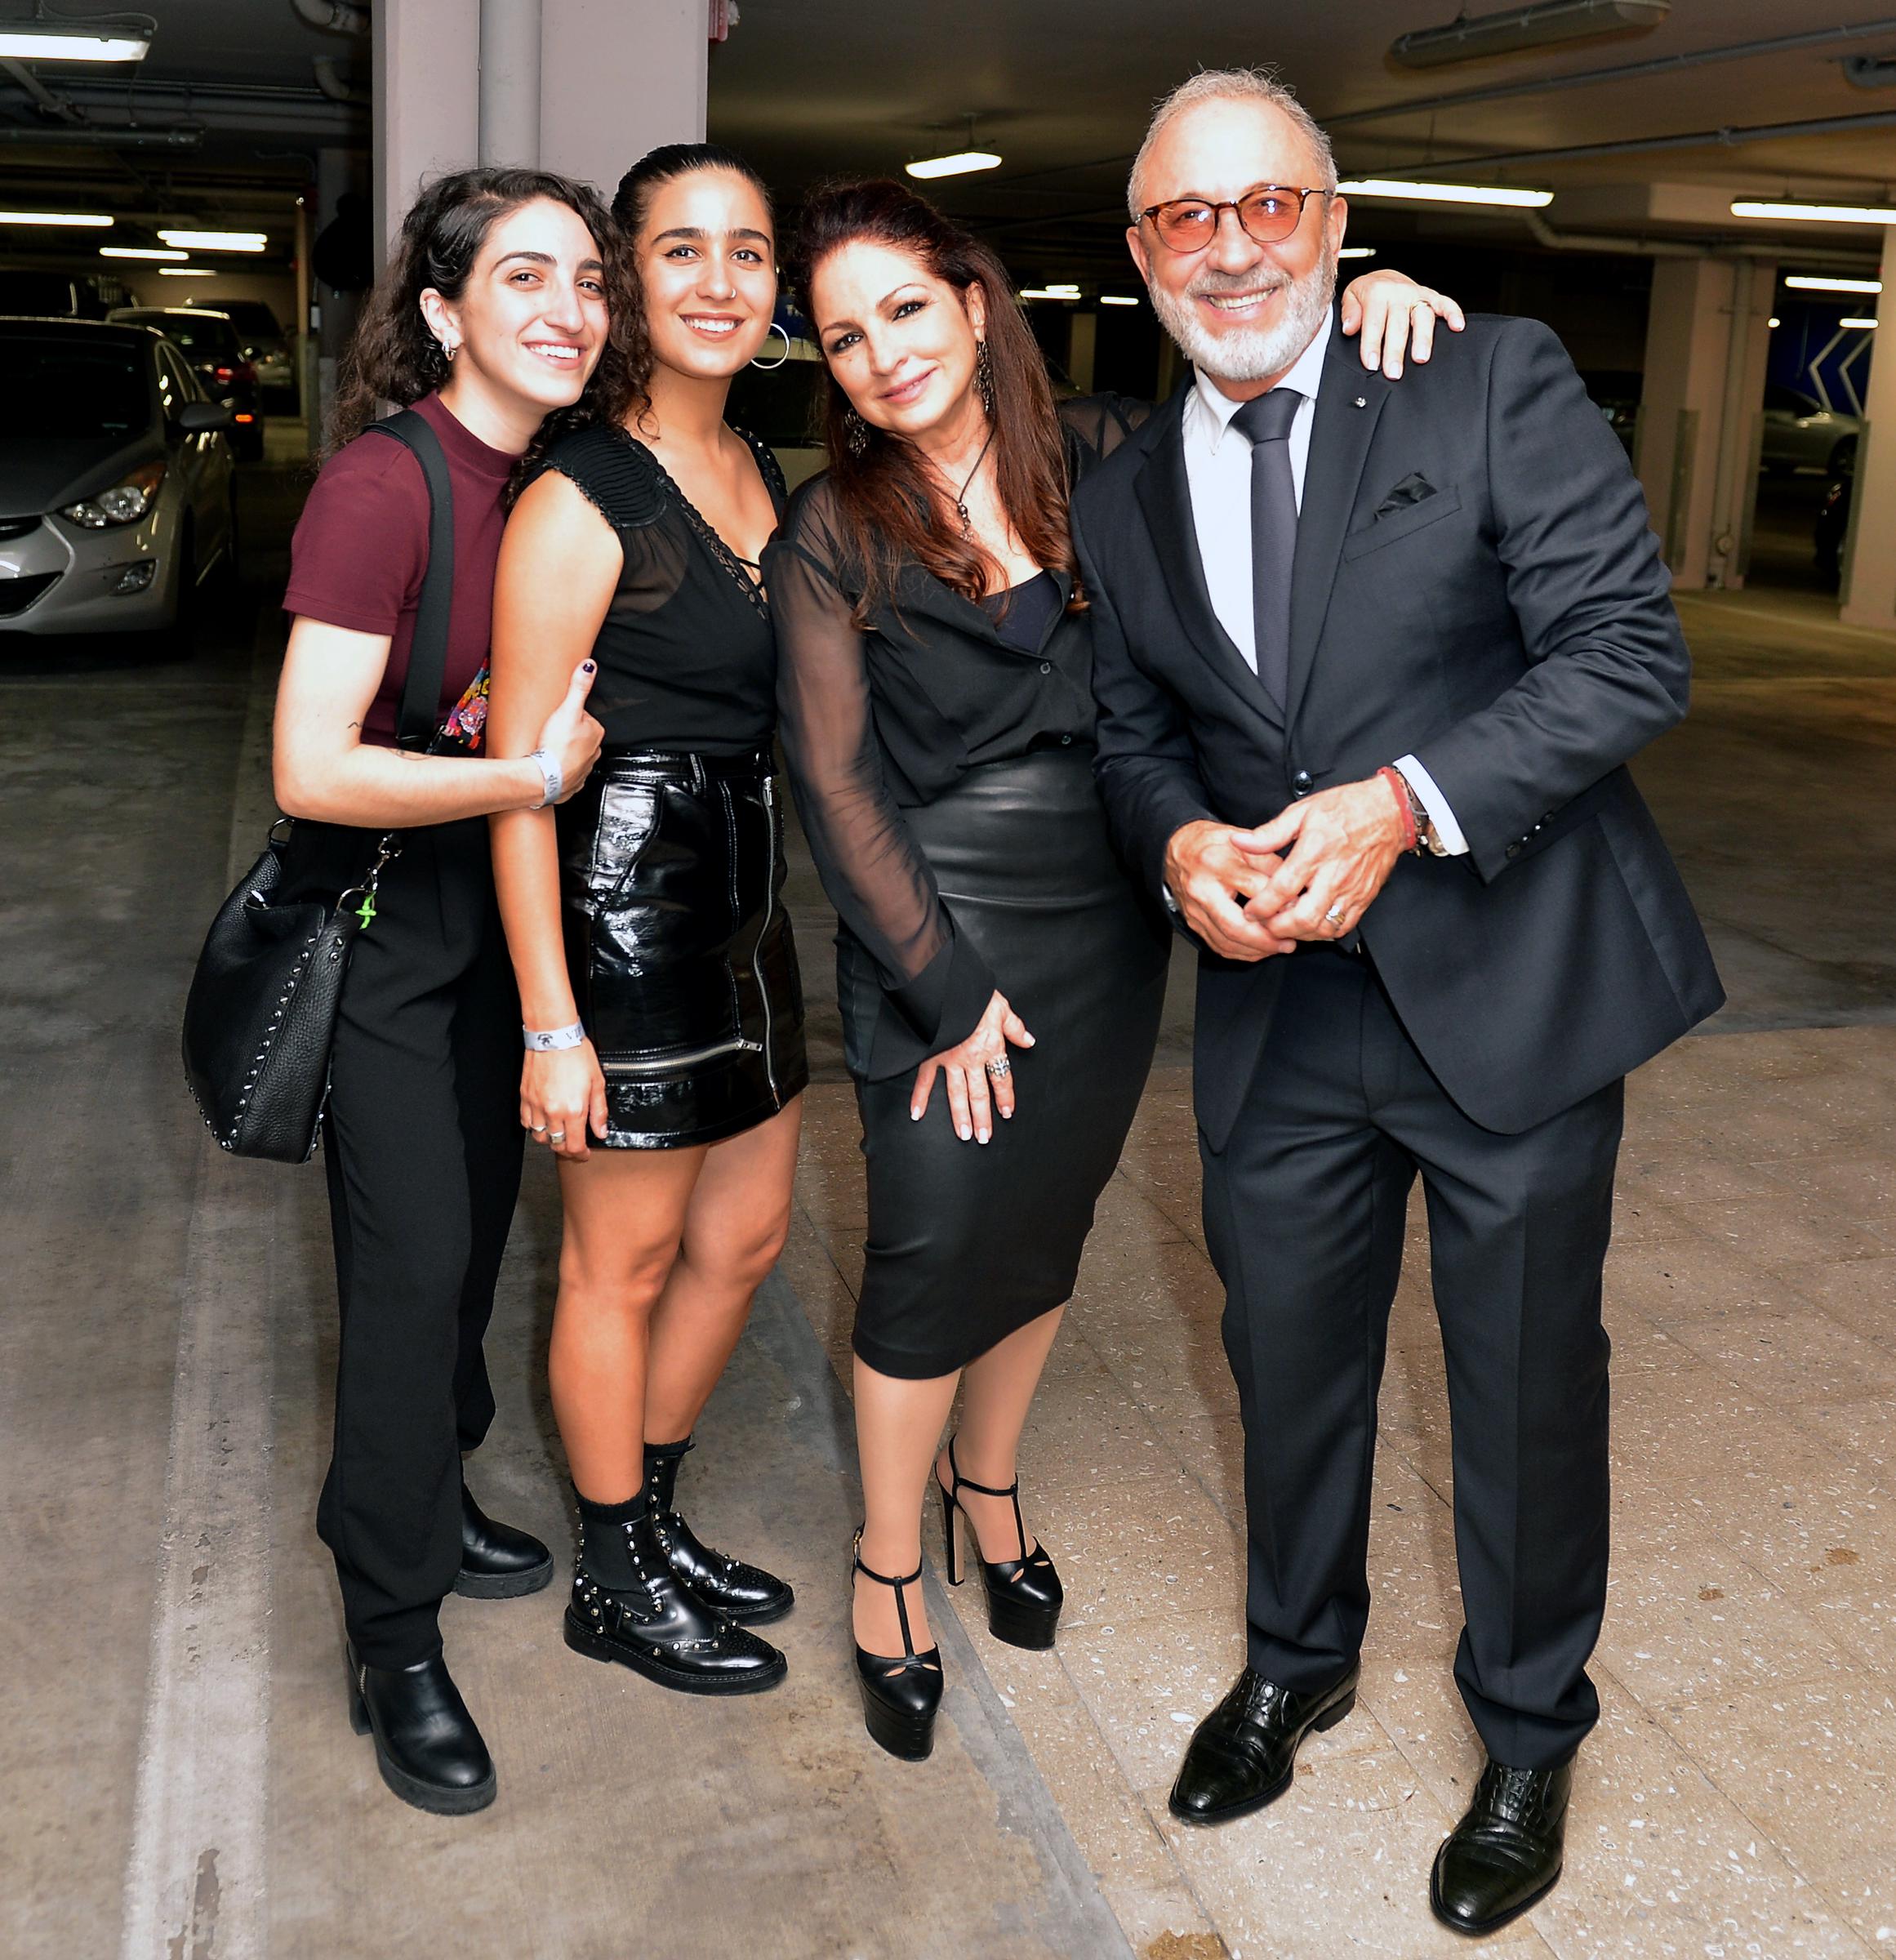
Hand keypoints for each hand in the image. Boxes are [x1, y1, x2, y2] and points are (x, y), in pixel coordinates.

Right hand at [521, 1044, 607, 1161]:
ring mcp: (536, 1105)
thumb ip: (599, 1111)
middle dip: (567, 1150)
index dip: (580, 1155)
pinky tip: (543, 1121)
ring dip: (551, 1139)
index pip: (574, 1145)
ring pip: (539, 1136)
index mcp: (573, 1110)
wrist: (554, 1036)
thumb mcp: (597, 1082)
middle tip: (574, 1146)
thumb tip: (601, 1130)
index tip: (584, 1155)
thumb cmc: (576, 1053)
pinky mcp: (525, 1097)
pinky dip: (534, 1126)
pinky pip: (526, 1122)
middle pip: (556, 1145)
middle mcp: (552, 1111)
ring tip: (559, 1133)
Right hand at [534, 657, 604, 802]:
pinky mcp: (574, 782)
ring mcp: (585, 768)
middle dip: (566, 733)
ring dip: (563, 751)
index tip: (557, 719)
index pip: (583, 716)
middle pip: (579, 735)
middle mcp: (595, 751)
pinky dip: (561, 768)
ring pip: (574, 754)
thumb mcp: (567, 709)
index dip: (567, 715)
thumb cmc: (556, 745)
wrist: (544, 778)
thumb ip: (579, 687)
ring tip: (550, 748)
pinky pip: (568, 772)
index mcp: (596, 732)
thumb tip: (589, 666)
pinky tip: (551, 764)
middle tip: (551, 733)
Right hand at [910, 989, 1033, 1142]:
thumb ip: (1015, 1027)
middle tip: (983, 1137)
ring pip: (956, 1094)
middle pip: (979, 1094)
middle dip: (982, 1118)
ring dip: (959, 1116)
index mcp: (991, 1047)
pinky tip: (917, 1114)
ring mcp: (949, 1060)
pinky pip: (924, 1080)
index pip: (1002, 1079)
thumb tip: (1029, 1041)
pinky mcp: (930, 1055)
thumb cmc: (973, 995)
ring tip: (963, 1135)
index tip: (1007, 1113)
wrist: (944, 985)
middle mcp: (972, 1059)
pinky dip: (919, 1098)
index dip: (1006, 1097)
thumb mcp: (1001, 1007)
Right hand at [1162, 819, 1295, 961]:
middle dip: (1266, 939)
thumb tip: (1293, 892)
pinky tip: (1258, 949)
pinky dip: (1241, 952)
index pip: (1253, 888)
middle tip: (1289, 942)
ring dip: (1256, 949)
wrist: (1177, 848)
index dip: (1280, 901)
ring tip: (1279, 947)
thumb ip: (1270, 864)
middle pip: (1235, 925)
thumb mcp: (1244, 842)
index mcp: (1216, 863)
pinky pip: (1217, 946)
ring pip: (1226, 942)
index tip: (1299, 908)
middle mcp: (1202, 890)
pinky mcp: (1192, 923)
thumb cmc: (1212, 843)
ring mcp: (1194, 910)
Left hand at [1239, 777, 1408, 940]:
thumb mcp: (1302, 811)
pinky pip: (1342, 927)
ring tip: (1284, 926)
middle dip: (1278, 928)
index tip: (1250, 911)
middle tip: (1264, 925)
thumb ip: (1269, 833)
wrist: (1390, 812)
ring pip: (1323, 928)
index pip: (1282, 889)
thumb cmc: (1346, 808)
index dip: (1261, 907)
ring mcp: (1352, 890)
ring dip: (1299, 933)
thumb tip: (1239, 841)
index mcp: (1315, 852)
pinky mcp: (1364, 898)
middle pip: (1303, 918)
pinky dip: (1322, 932)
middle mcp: (1334, 875)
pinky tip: (1309, 925)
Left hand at [1338, 269, 1466, 378]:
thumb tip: (1350, 328)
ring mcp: (1417, 295)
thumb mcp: (1351, 296)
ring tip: (1420, 358)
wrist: (1383, 278)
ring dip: (1423, 338)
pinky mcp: (1432, 297)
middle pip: (1398, 324)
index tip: (1371, 364)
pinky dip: (1453, 313)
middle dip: (1395, 350)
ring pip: (1422, 317)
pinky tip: (1457, 327)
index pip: (1374, 322)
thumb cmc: (1367, 292)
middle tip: (1394, 372)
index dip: (1371, 345)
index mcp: (1377, 292)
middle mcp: (1399, 293)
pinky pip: (1446, 303)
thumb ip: (1350, 312)